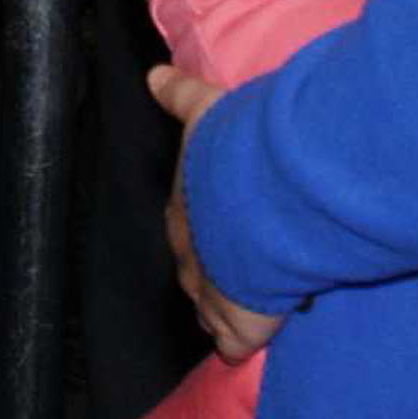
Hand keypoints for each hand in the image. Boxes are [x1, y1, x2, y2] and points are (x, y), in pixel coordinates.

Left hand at [149, 63, 286, 361]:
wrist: (264, 194)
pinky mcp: (242, 322)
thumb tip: (153, 77)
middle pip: (194, 271)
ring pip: (208, 310)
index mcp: (183, 209)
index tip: (218, 225)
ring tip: (242, 304)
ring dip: (222, 308)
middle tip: (236, 266)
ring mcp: (213, 293)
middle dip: (211, 269)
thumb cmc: (237, 151)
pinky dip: (243, 340)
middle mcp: (191, 255)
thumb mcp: (206, 112)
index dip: (202, 228)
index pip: (185, 226)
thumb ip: (181, 97)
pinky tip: (252, 341)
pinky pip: (236, 340)